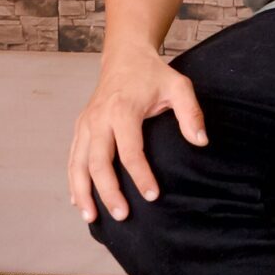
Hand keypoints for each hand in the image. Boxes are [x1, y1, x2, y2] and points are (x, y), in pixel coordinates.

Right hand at [68, 45, 209, 223]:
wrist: (125, 57)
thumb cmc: (153, 75)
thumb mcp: (179, 86)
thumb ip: (191, 113)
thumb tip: (201, 141)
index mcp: (123, 109)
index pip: (130, 150)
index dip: (141, 175)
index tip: (153, 196)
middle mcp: (99, 118)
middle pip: (98, 162)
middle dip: (109, 191)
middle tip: (122, 215)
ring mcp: (86, 123)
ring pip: (78, 164)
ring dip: (83, 192)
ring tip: (92, 217)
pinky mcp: (80, 127)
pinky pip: (73, 158)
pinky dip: (73, 181)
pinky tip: (79, 200)